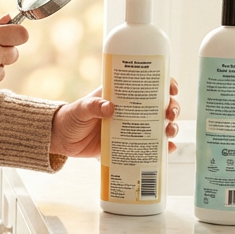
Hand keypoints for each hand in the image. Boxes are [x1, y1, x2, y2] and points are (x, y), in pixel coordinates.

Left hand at [51, 78, 179, 157]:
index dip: (165, 84)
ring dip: (171, 127)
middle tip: (170, 115)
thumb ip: (94, 106)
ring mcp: (132, 127)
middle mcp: (131, 110)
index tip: (172, 89)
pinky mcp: (129, 144)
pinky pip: (150, 146)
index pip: (149, 85)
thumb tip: (110, 107)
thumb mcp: (81, 109)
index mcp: (122, 95)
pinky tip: (169, 149)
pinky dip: (162, 148)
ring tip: (170, 132)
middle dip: (172, 108)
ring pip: (159, 125)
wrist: (62, 140)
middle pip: (160, 106)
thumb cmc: (71, 118)